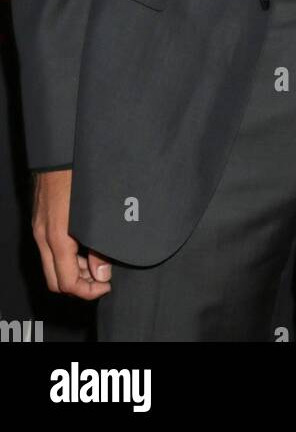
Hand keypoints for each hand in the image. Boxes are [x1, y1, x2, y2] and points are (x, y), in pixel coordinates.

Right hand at [31, 169, 112, 299]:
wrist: (61, 152)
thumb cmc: (82, 177)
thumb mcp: (96, 215)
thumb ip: (99, 247)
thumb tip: (102, 274)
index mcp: (57, 237)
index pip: (67, 282)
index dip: (88, 291)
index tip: (107, 285)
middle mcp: (43, 237)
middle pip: (55, 281)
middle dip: (79, 286)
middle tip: (102, 278)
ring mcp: (40, 229)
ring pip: (51, 266)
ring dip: (73, 271)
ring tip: (98, 262)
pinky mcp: (41, 220)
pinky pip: (50, 250)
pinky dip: (66, 257)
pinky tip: (86, 246)